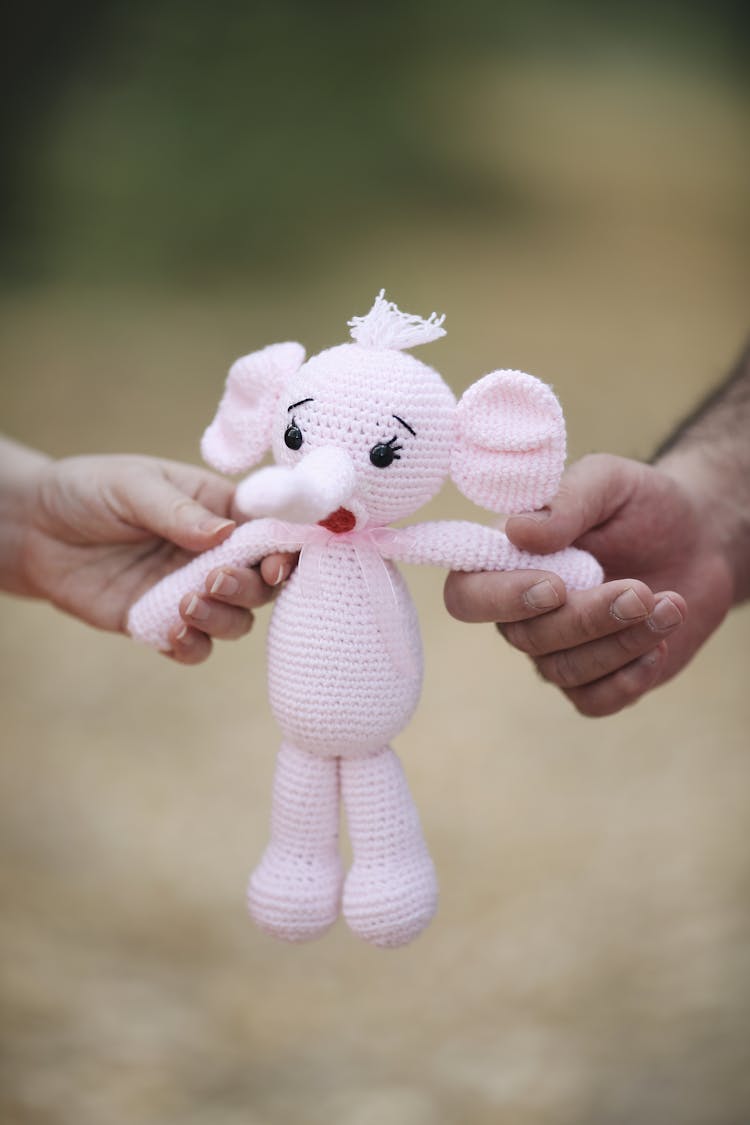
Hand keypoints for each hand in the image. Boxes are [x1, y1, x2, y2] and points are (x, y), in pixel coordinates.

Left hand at [20, 454, 294, 663]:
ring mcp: (190, 590)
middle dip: (249, 587)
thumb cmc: (89, 492)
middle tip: (212, 579)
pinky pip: (195, 648)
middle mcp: (213, 554)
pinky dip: (193, 647)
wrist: (36, 530)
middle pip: (261, 583)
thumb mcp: (132, 485)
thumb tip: (225, 535)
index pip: (270, 530)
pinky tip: (172, 635)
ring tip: (185, 604)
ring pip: (236, 620)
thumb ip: (178, 511)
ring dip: (223, 618)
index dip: (283, 549)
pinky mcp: (160, 622)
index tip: (273, 563)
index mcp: (219, 510)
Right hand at [444, 453, 733, 715]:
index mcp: (507, 560)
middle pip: (525, 638)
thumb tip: (516, 531)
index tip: (556, 587)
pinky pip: (593, 701)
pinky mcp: (596, 678)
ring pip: (563, 671)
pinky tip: (660, 646)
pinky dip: (629, 679)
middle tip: (640, 591)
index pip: (466, 596)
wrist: (699, 540)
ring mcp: (557, 648)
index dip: (501, 600)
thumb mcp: (609, 482)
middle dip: (586, 618)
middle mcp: (522, 611)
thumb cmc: (643, 504)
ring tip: (669, 605)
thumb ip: (566, 502)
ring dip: (620, 643)